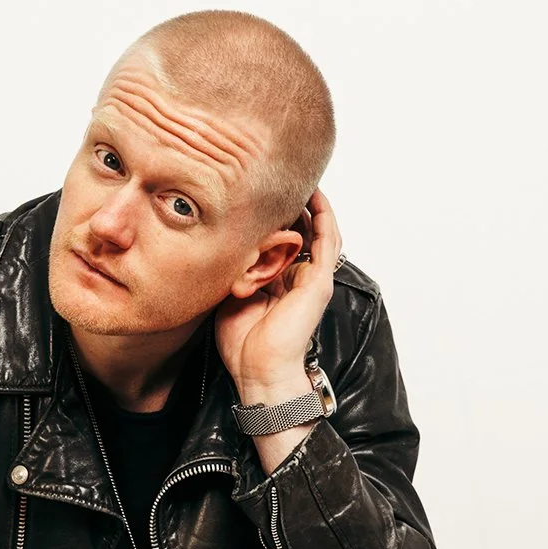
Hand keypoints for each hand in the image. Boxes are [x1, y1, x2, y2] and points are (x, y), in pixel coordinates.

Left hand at [214, 186, 342, 396]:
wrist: (259, 372)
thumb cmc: (243, 346)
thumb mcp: (231, 296)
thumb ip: (234, 270)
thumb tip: (221, 243)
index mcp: (280, 284)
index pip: (282, 242)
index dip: (274, 217)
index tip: (258, 193)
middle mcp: (299, 279)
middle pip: (302, 231)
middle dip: (293, 204)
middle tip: (279, 176)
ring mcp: (312, 280)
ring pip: (318, 231)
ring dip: (312, 204)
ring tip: (301, 176)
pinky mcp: (319, 282)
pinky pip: (327, 239)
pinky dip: (323, 215)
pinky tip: (314, 193)